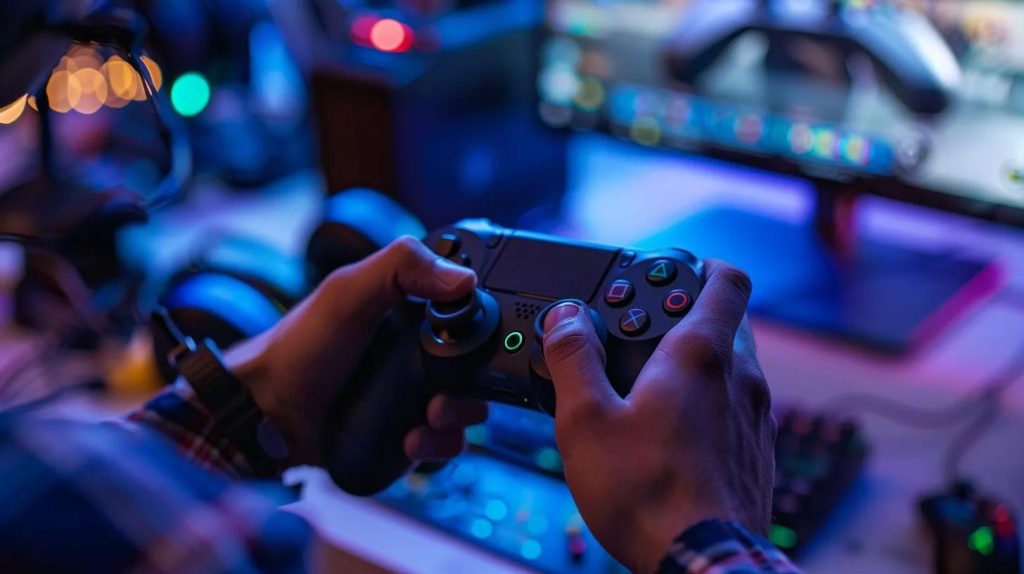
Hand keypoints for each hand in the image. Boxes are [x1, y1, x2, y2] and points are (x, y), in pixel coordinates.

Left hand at [225, 237, 488, 466]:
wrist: (266, 416)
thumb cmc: (298, 347)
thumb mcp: (349, 291)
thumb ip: (403, 267)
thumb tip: (464, 279)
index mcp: (408, 311)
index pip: (467, 315)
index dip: (481, 327)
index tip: (478, 341)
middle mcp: (414, 354)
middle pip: (475, 369)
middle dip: (472, 386)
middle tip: (446, 394)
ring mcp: (410, 396)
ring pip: (465, 409)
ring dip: (458, 418)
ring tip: (431, 418)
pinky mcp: (403, 433)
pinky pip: (442, 443)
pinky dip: (437, 446)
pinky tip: (413, 442)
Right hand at [541, 260, 774, 572]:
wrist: (703, 562)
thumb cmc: (647, 494)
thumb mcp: (586, 420)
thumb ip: (573, 358)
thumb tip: (564, 316)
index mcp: (701, 356)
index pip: (727, 280)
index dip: (702, 264)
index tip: (672, 269)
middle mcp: (740, 379)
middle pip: (726, 321)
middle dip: (686, 317)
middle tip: (640, 334)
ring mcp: (755, 418)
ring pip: (732, 366)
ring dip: (697, 363)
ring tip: (646, 389)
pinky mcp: (756, 453)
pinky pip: (736, 408)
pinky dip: (708, 405)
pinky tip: (670, 435)